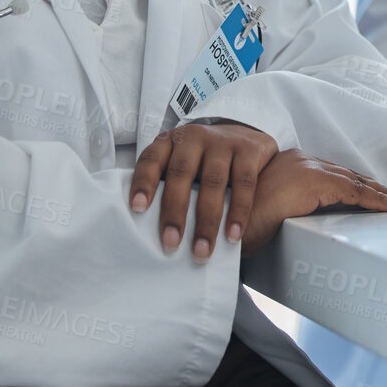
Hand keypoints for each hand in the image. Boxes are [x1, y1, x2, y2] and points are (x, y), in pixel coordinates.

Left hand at [130, 120, 276, 260]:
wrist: (246, 136)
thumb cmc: (203, 161)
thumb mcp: (181, 164)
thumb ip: (166, 186)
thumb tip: (146, 230)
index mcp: (171, 142)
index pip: (151, 160)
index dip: (143, 183)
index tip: (137, 209)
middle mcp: (195, 137)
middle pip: (181, 173)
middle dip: (174, 212)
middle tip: (170, 244)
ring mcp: (223, 141)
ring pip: (213, 181)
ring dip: (207, 221)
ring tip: (202, 251)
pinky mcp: (250, 149)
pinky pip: (244, 183)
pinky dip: (239, 212)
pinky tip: (232, 235)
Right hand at [239, 150, 386, 253]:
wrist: (223, 220)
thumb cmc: (238, 222)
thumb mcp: (269, 210)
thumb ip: (290, 206)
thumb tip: (305, 219)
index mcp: (290, 164)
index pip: (331, 174)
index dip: (355, 185)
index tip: (374, 194)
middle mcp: (301, 160)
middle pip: (346, 175)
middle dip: (372, 188)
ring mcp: (308, 168)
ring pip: (354, 181)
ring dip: (379, 194)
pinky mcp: (314, 181)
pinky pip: (354, 191)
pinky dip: (376, 199)